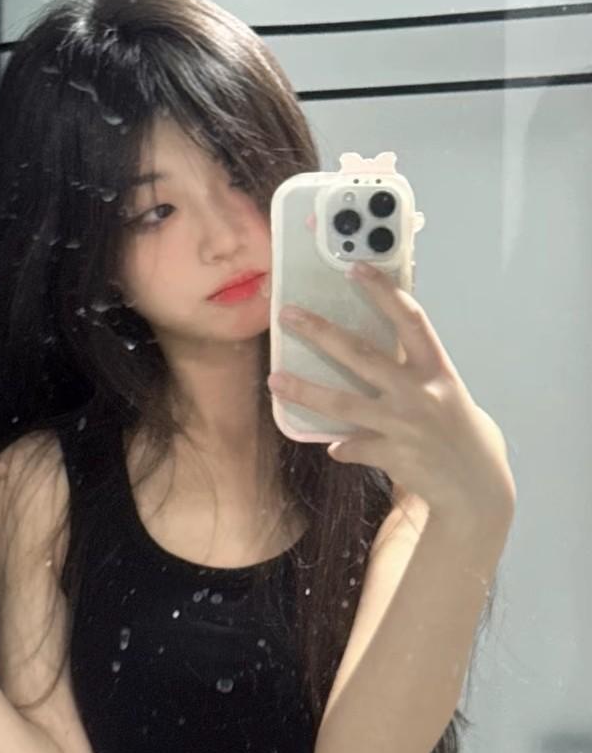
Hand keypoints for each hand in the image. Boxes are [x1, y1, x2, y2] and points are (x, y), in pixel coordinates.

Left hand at [267, 262, 515, 530]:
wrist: (478, 485)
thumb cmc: (460, 431)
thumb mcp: (448, 392)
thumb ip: (417, 371)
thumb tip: (383, 350)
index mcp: (437, 369)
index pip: (410, 319)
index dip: (383, 292)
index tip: (355, 267)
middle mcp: (420, 391)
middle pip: (362, 353)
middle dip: (321, 332)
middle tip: (287, 314)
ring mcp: (405, 424)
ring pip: (344, 402)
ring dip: (306, 390)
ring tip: (274, 379)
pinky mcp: (394, 455)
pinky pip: (353, 447)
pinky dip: (341, 447)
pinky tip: (332, 447)